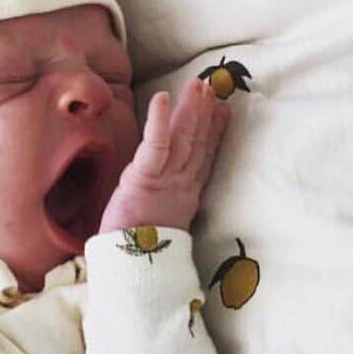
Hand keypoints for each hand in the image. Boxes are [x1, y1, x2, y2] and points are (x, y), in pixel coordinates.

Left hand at [99, 75, 229, 234]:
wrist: (130, 267)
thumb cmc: (138, 247)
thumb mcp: (159, 221)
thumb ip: (166, 205)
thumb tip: (165, 196)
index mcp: (185, 195)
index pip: (203, 158)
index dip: (213, 133)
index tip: (221, 111)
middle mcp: (179, 185)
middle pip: (196, 144)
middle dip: (204, 115)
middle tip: (212, 88)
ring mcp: (165, 180)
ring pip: (182, 139)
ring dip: (190, 111)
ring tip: (197, 86)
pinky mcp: (145, 178)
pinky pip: (155, 145)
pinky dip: (159, 121)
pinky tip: (164, 98)